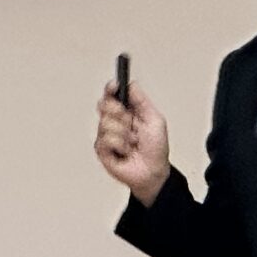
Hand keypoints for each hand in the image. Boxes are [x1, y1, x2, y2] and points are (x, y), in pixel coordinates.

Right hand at [95, 80, 171, 203]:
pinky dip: (119, 145)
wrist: (153, 172)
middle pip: (104, 104)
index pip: (112, 94)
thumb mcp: (155, 119)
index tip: (114, 86)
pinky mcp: (101, 149)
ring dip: (123, 133)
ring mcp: (106, 135)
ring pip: (105, 122)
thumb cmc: (156, 148)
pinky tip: (125, 151)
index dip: (111, 88)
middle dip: (118, 112)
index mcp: (126, 111)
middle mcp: (114, 121)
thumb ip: (141, 100)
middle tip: (130, 122)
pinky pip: (105, 139)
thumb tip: (130, 83)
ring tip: (132, 142)